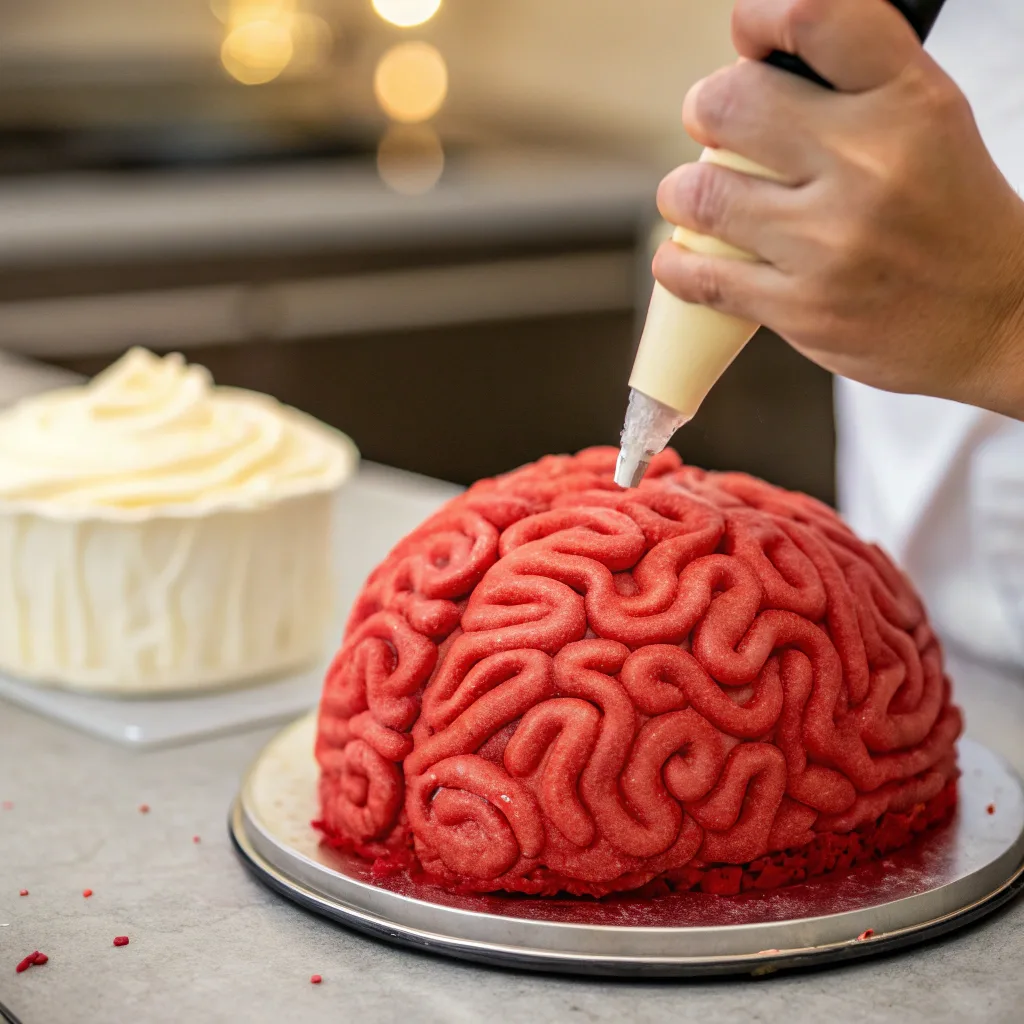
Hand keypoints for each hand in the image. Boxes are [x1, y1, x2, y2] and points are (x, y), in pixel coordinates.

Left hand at [652, 0, 1023, 418]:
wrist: (997, 319)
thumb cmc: (949, 214)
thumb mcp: (929, 123)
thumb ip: (852, 88)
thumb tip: (755, 64)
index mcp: (908, 100)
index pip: (814, 14)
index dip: (758, 17)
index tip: (747, 40)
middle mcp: (869, 164)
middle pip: (729, 103)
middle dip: (705, 111)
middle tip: (711, 127)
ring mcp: (831, 243)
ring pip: (700, 195)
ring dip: (679, 195)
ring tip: (691, 200)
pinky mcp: (803, 308)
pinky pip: (702, 278)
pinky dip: (676, 265)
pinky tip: (680, 259)